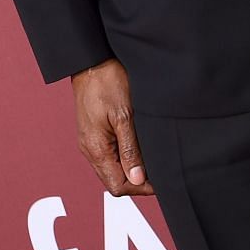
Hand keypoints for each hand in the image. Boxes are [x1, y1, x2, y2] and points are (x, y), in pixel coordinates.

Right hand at [72, 58, 152, 196]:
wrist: (91, 62)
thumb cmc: (107, 83)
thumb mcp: (124, 116)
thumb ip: (130, 150)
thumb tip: (138, 179)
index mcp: (96, 149)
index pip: (118, 186)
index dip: (140, 187)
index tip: (160, 179)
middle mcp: (90, 149)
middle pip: (114, 181)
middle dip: (137, 180)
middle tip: (159, 170)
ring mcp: (90, 142)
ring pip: (112, 169)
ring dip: (131, 168)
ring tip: (150, 157)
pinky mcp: (93, 133)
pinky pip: (108, 155)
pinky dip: (124, 157)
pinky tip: (137, 146)